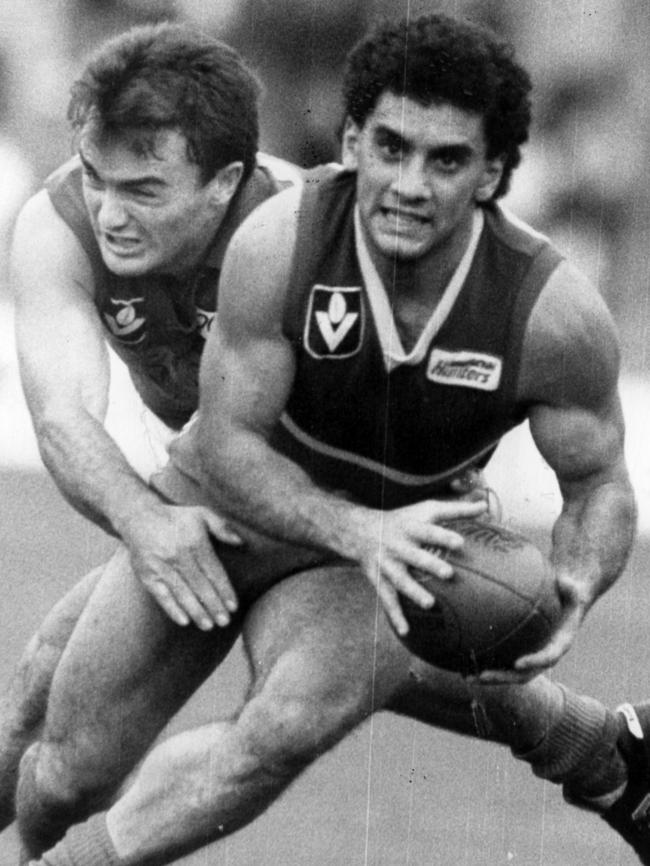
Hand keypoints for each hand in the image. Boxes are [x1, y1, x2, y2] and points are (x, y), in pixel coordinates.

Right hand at [121, 503, 241, 629]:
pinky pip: (161, 595)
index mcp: (195, 542)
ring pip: (182, 593)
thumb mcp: (201, 513)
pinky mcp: (147, 575)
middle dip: (213, 605)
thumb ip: (222, 526)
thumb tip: (240, 542)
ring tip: (208, 626)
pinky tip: (184, 621)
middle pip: (200, 585)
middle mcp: (178, 555)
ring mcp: (161, 566)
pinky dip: (172, 609)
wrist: (139, 517)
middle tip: (224, 622)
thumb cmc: (176, 518)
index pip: (214, 571)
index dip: (224, 590)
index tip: (233, 606)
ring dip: (196, 611)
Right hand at [349, 497, 487, 636]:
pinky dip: (395, 616)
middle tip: (448, 573)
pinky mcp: (378, 580)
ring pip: (399, 579)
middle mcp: (397, 545)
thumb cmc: (404, 519)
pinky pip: (387, 599)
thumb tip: (485, 504)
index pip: (428, 531)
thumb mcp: (426, 509)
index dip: (443, 536)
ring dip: (412, 591)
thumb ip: (456, 509)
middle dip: (428, 564)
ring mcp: (386, 564)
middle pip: (413, 555)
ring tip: (429, 604)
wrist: (360, 530)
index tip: (460, 543)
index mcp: (411, 527)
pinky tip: (406, 631)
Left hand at [472, 569, 590, 684]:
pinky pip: (501, 662)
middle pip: (522, 675)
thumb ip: (570, 588)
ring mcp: (529, 658)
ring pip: (508, 673)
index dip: (533, 662)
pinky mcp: (518, 654)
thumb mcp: (571, 591)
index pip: (546, 659)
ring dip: (487, 677)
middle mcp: (542, 657)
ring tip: (465, 676)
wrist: (564, 610)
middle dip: (502, 677)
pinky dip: (484, 664)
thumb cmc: (566, 598)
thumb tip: (565, 580)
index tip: (518, 663)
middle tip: (482, 676)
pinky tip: (461, 663)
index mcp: (557, 646)